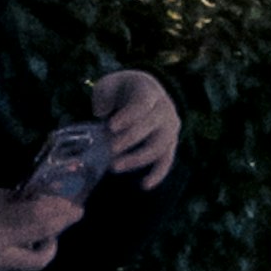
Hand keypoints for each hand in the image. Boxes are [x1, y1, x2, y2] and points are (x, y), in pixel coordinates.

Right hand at [0, 180, 77, 270]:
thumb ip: (13, 198)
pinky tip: (30, 237)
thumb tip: (40, 197)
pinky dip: (30, 250)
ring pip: (36, 260)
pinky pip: (21, 263)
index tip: (75, 206)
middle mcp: (2, 250)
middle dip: (61, 227)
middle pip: (43, 240)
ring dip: (48, 243)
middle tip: (74, 214)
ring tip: (50, 228)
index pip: (40, 218)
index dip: (61, 212)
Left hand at [93, 66, 179, 185]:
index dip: (128, 116)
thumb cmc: (120, 91)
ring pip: (159, 145)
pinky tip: (144, 185)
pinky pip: (167, 160)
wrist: (141, 93)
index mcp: (148, 90)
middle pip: (151, 124)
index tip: (110, 126)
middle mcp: (164, 108)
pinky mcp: (170, 144)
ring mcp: (170, 127)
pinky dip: (158, 174)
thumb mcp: (109, 86)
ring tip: (114, 166)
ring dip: (137, 158)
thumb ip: (103, 97)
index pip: (142, 103)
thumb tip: (101, 113)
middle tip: (110, 148)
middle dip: (130, 138)